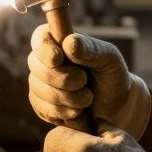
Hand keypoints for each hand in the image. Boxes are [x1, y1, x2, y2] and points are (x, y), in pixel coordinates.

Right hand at [27, 25, 151, 135]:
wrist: (114, 105)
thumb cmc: (111, 74)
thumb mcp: (109, 58)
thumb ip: (91, 49)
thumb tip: (69, 43)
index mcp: (58, 39)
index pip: (39, 38)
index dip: (45, 49)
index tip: (58, 59)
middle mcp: (43, 59)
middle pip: (36, 66)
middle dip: (62, 78)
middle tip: (84, 81)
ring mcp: (39, 82)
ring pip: (38, 90)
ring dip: (67, 98)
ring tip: (87, 98)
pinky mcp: (40, 104)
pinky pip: (42, 109)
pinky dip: (63, 112)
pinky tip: (79, 111)